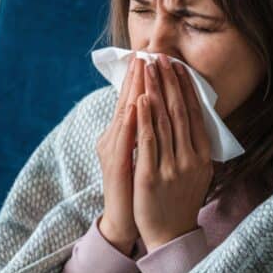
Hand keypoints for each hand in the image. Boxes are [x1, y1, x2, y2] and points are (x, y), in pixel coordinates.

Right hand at [96, 56, 145, 254]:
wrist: (126, 219)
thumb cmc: (136, 188)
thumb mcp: (143, 155)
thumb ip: (148, 134)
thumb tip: (160, 112)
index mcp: (121, 135)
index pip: (132, 101)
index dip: (140, 80)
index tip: (149, 57)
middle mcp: (112, 139)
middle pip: (127, 102)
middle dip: (137, 77)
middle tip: (145, 53)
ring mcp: (112, 152)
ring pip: (124, 115)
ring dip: (133, 90)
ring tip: (141, 69)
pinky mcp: (115, 166)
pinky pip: (124, 140)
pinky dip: (130, 121)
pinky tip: (137, 104)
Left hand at [133, 53, 213, 251]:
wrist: (170, 235)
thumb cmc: (180, 200)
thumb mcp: (197, 172)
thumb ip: (195, 147)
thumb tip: (194, 118)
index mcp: (202, 156)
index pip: (194, 114)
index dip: (186, 89)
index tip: (178, 67)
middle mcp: (190, 159)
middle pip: (179, 112)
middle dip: (170, 82)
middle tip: (162, 57)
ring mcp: (171, 167)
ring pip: (163, 122)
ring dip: (156, 91)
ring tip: (150, 68)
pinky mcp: (151, 176)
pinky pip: (148, 142)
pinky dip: (145, 119)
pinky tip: (141, 100)